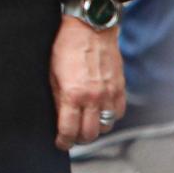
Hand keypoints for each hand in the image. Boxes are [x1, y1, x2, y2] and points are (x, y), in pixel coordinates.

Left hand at [50, 15, 125, 150]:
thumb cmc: (66, 47)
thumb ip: (58, 99)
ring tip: (86, 124)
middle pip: (90, 134)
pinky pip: (118, 113)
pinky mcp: (120, 88)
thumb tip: (59, 119)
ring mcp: (109, 94)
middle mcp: (94, 98)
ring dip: (96, 129)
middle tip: (73, 136)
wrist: (91, 28)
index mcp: (73, 95)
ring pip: (106, 126)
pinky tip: (101, 112)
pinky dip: (110, 117)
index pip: (69, 130)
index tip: (61, 144)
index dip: (63, 141)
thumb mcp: (53, 74)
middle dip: (79, 139)